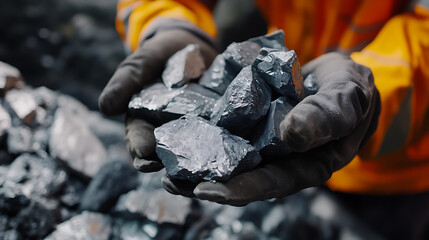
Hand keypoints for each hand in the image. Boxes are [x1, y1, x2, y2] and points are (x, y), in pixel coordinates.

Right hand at [98, 29, 216, 171]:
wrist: (191, 45)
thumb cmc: (160, 55)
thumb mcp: (142, 62)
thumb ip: (126, 81)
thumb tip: (104, 107)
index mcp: (144, 123)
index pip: (138, 141)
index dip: (141, 150)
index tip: (146, 158)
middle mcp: (167, 133)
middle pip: (166, 157)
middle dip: (170, 169)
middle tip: (177, 180)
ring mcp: (192, 132)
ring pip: (192, 155)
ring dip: (197, 167)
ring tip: (204, 176)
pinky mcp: (215, 127)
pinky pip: (217, 140)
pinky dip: (222, 148)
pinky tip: (230, 153)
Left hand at [162, 52, 380, 205]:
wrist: (338, 79)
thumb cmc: (350, 93)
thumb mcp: (347, 100)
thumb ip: (326, 117)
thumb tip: (293, 135)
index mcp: (305, 166)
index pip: (271, 183)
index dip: (240, 189)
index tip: (207, 190)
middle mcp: (280, 160)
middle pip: (242, 177)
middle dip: (207, 181)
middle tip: (171, 182)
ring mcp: (264, 143)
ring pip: (228, 158)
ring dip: (198, 162)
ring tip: (164, 166)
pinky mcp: (252, 124)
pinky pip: (227, 131)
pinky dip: (204, 133)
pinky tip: (179, 131)